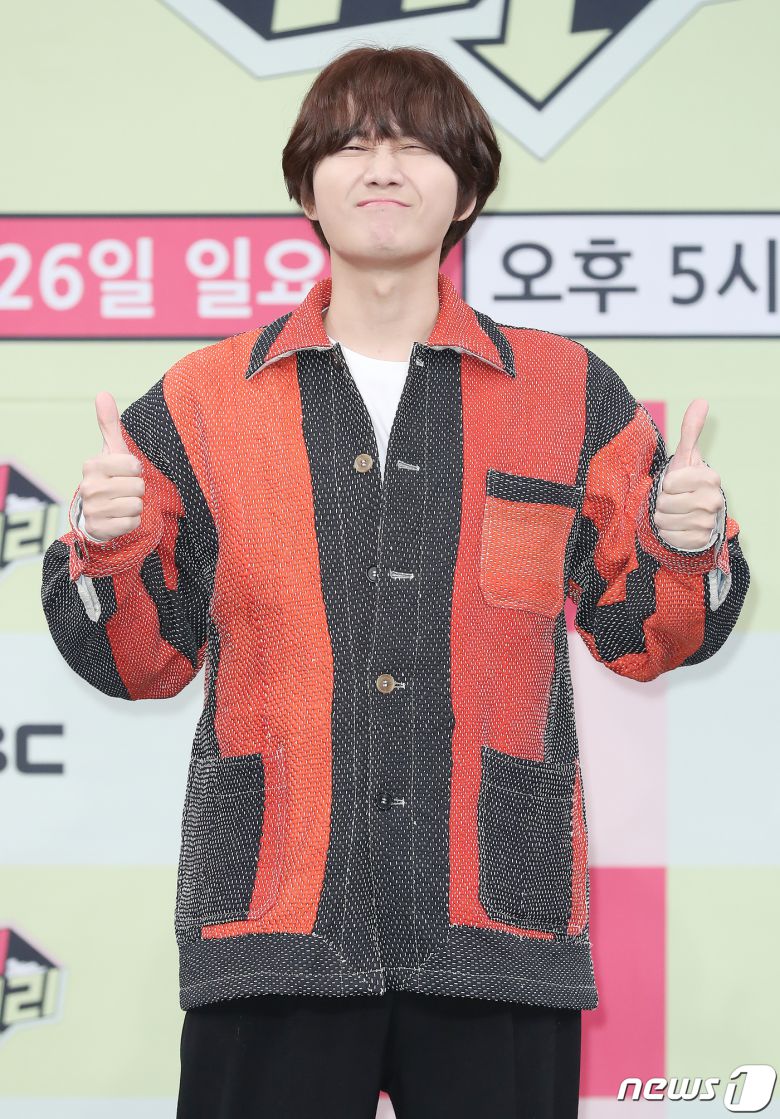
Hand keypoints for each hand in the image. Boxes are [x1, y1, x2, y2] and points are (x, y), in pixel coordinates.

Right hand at [79, 392, 144, 541]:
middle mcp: (89, 487)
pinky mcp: (98, 529)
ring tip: (122, 503)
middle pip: (137, 487)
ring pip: (136, 505)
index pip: (133, 466)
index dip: (135, 470)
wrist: (95, 514)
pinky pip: (131, 524)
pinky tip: (119, 518)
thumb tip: (103, 393)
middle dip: (136, 490)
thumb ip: (109, 424)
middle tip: (124, 491)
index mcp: (93, 465)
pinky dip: (130, 522)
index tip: (125, 473)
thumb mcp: (111, 451)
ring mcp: (92, 509)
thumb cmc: (109, 477)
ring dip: (134, 506)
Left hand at [653, 398, 724, 549]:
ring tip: (673, 513)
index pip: (669, 483)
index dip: (665, 484)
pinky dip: (667, 534)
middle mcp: (713, 501)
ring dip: (663, 518)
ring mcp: (708, 523)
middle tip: (671, 501)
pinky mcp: (700, 541)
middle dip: (662, 502)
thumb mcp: (685, 456)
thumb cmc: (685, 484)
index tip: (673, 485)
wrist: (694, 514)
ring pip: (665, 521)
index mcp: (709, 478)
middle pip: (665, 503)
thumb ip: (690, 430)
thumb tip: (700, 401)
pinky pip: (670, 537)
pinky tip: (676, 527)